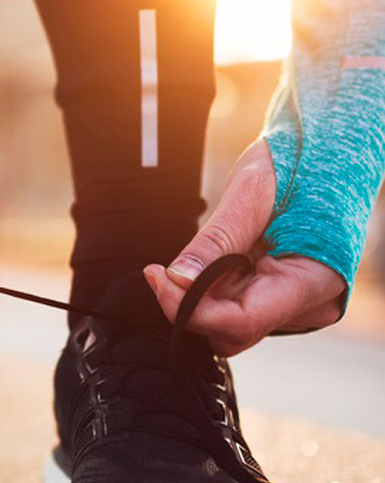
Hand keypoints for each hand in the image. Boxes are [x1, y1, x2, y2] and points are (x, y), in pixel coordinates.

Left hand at [143, 140, 345, 355]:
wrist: (325, 152)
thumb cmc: (299, 163)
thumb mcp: (252, 194)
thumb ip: (217, 241)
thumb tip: (177, 279)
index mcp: (315, 281)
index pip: (242, 321)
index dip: (192, 309)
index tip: (157, 278)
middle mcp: (310, 304)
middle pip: (235, 330)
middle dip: (192, 306)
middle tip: (160, 271)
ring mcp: (296, 303)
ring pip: (232, 323)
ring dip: (201, 298)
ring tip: (195, 258)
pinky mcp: (281, 296)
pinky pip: (238, 307)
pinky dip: (213, 291)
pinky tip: (207, 264)